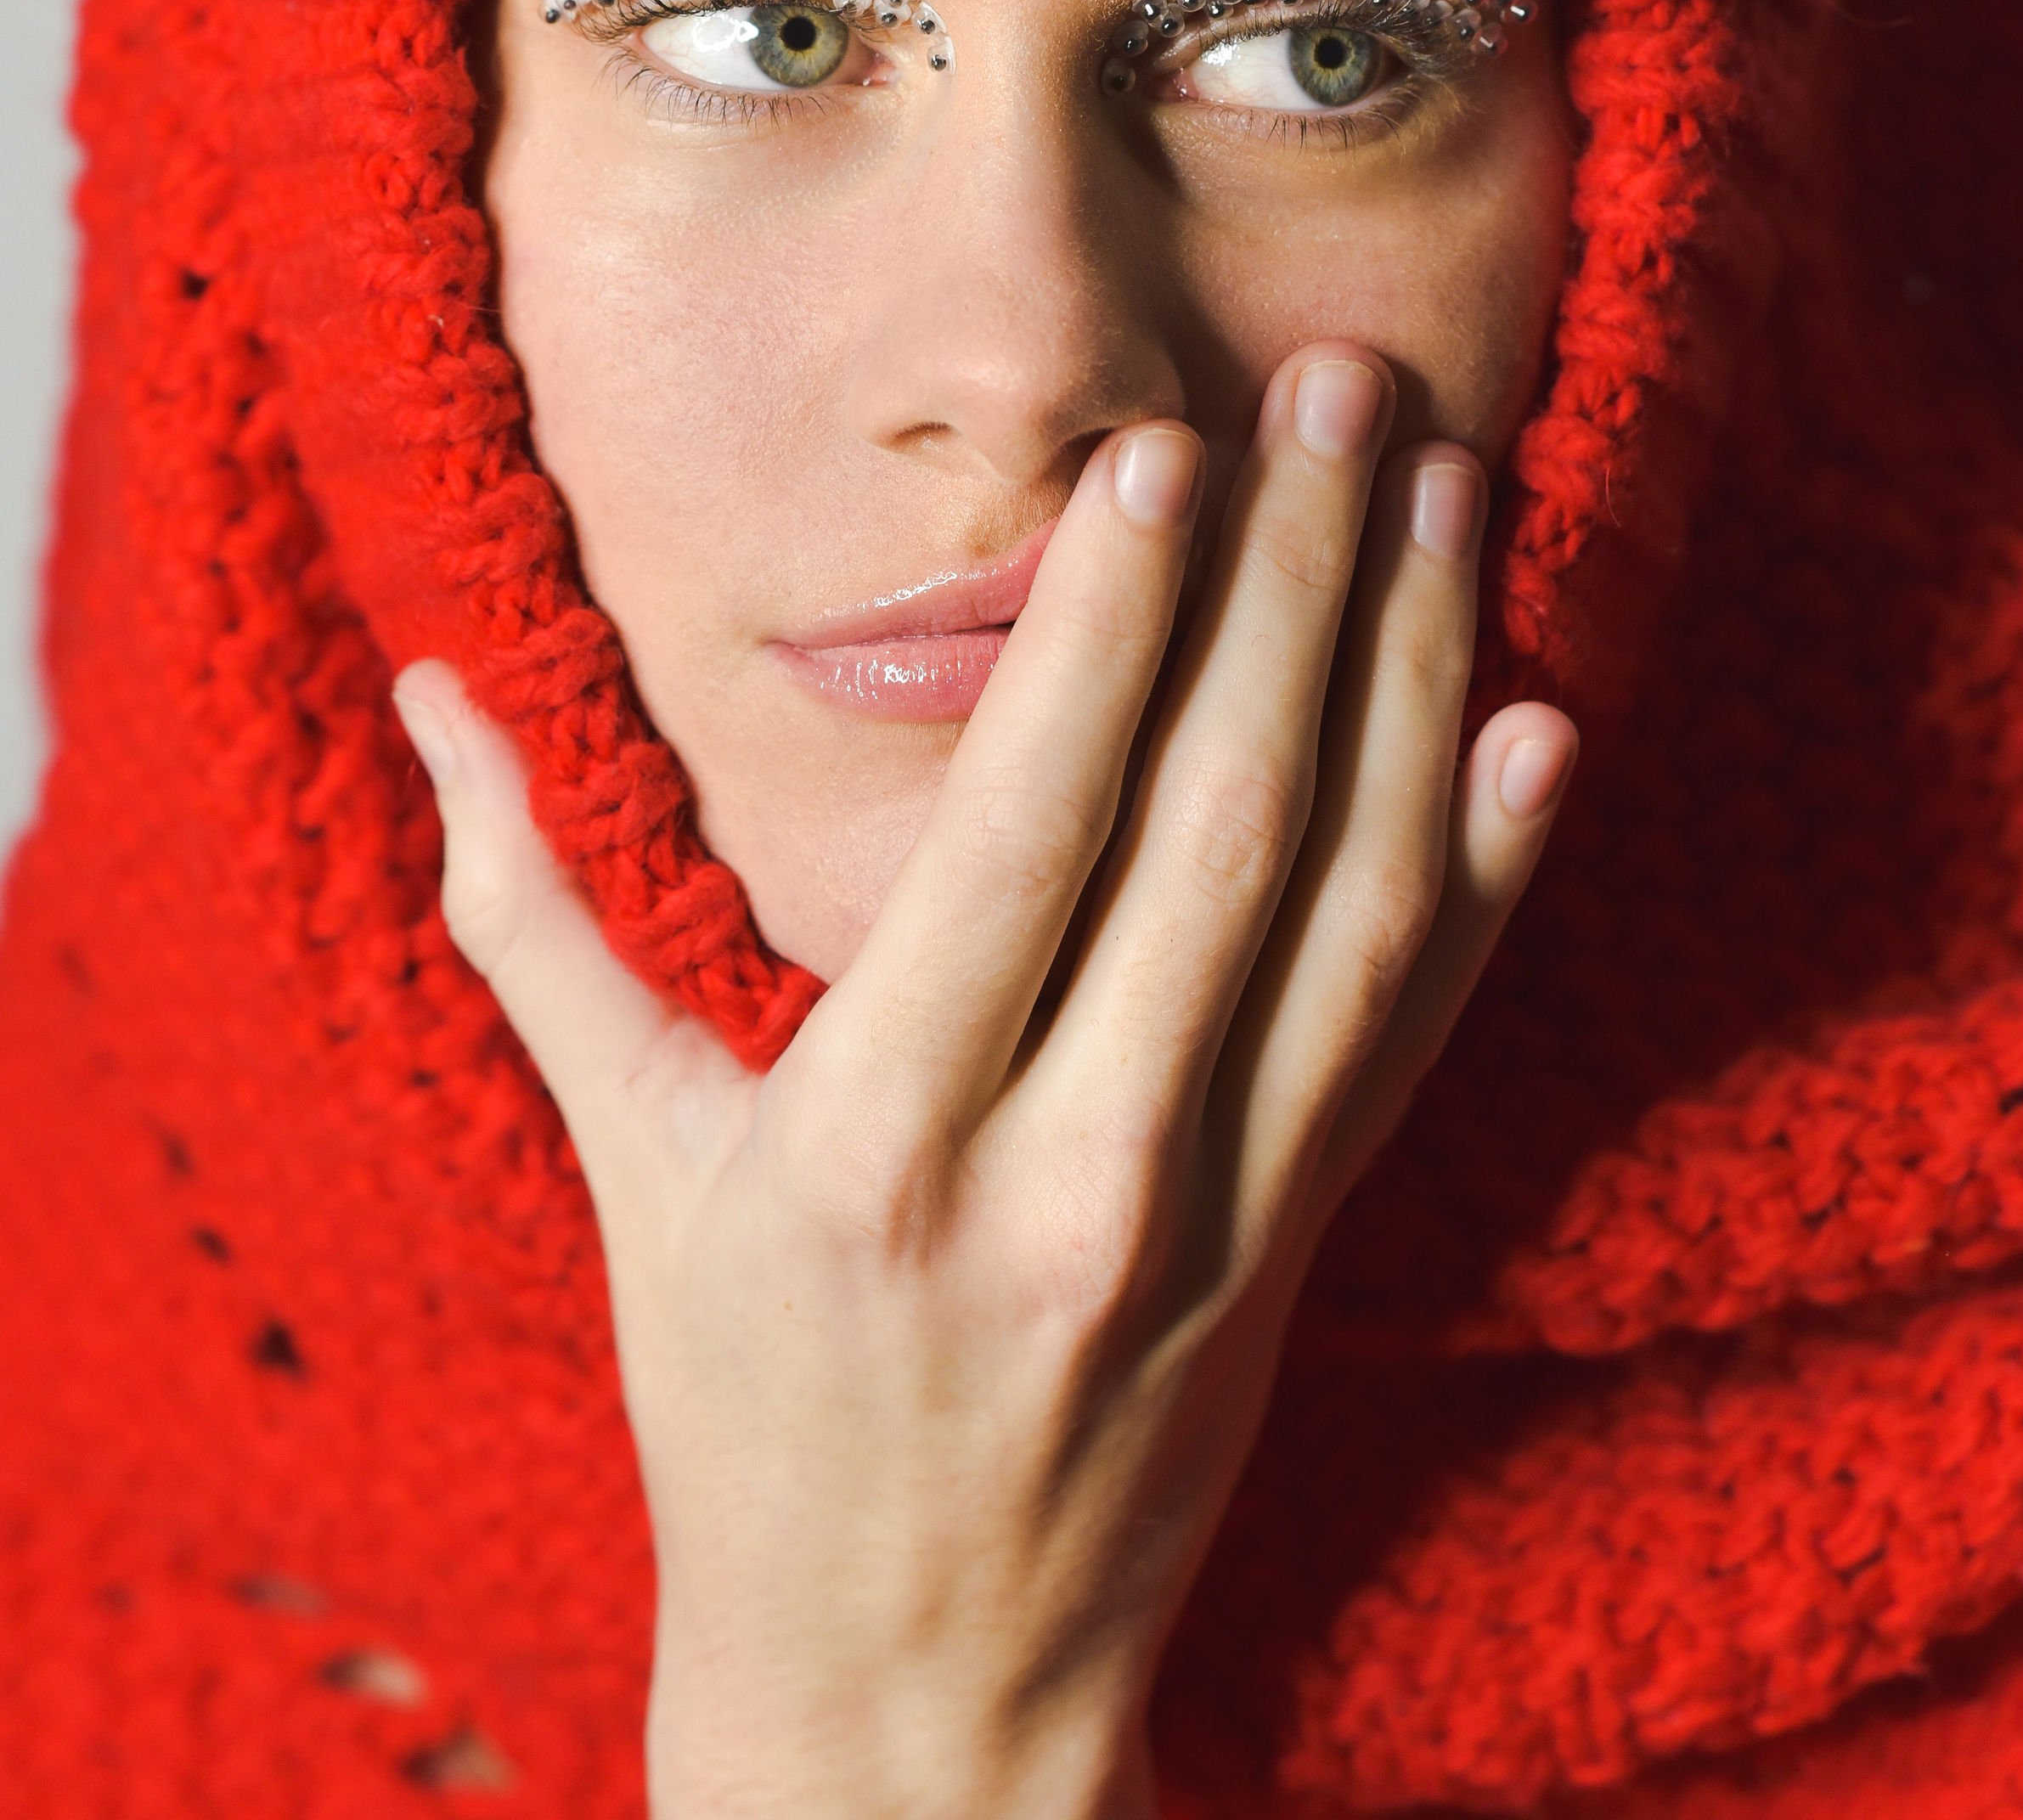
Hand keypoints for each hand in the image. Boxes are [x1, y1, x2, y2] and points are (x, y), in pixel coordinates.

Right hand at [395, 348, 1573, 1819]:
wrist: (916, 1702)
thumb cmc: (738, 1407)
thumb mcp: (623, 1168)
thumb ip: (531, 915)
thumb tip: (423, 701)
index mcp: (875, 1136)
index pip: (1030, 826)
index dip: (1109, 625)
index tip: (1164, 454)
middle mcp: (1071, 1173)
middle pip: (1225, 826)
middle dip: (1294, 581)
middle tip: (1339, 391)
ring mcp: (1215, 1224)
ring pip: (1357, 908)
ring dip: (1416, 679)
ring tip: (1451, 490)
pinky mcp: (1302, 1253)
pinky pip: (1418, 1037)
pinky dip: (1493, 880)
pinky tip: (1541, 729)